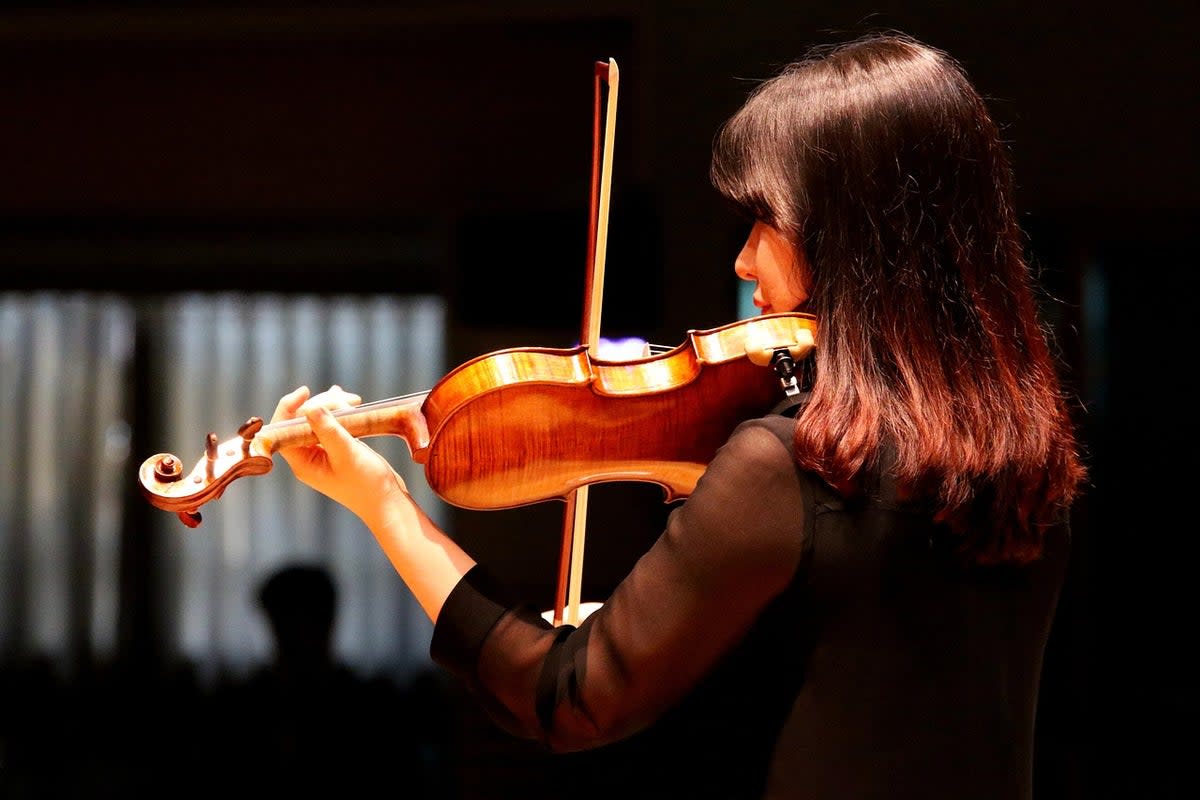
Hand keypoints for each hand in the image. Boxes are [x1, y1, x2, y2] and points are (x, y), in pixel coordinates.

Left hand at [272, 385, 409, 522]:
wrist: (387, 501)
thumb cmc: (367, 484)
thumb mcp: (347, 454)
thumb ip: (328, 430)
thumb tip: (309, 407)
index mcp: (302, 462)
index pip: (282, 429)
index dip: (288, 407)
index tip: (306, 391)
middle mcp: (307, 456)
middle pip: (302, 419)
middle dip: (322, 404)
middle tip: (350, 401)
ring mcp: (323, 451)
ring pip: (318, 419)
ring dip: (334, 405)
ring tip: (355, 401)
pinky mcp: (338, 448)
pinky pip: (332, 424)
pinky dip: (340, 411)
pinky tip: (351, 402)